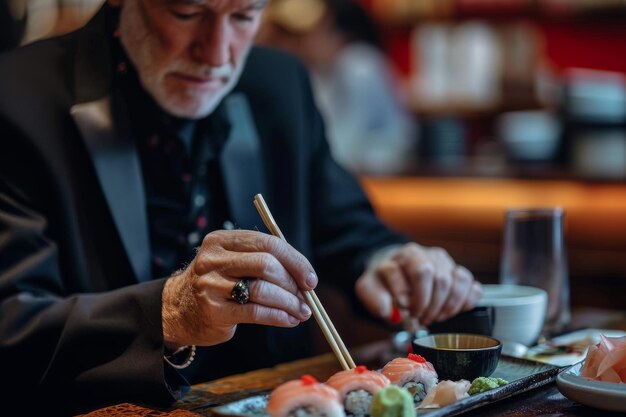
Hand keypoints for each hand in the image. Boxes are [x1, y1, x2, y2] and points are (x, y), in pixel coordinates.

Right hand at [161, 230, 315, 347]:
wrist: (178, 309)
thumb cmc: (218, 283)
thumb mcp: (233, 262)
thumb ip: (264, 261)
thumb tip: (305, 278)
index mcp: (222, 240)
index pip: (267, 243)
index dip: (295, 261)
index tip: (310, 278)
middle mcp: (214, 259)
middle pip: (266, 265)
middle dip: (293, 283)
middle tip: (306, 297)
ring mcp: (211, 285)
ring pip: (263, 290)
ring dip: (290, 303)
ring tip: (302, 312)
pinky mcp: (214, 310)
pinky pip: (256, 312)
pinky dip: (279, 317)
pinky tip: (289, 320)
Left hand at [355, 243, 481, 325]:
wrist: (394, 273)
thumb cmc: (384, 282)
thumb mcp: (369, 288)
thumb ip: (374, 298)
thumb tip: (390, 311)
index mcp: (408, 254)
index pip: (420, 272)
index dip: (415, 296)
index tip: (405, 310)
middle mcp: (430, 255)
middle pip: (441, 279)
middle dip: (430, 305)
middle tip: (420, 318)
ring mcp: (448, 264)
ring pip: (459, 282)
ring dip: (448, 306)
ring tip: (434, 316)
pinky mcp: (459, 275)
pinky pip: (473, 287)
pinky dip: (466, 303)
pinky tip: (452, 311)